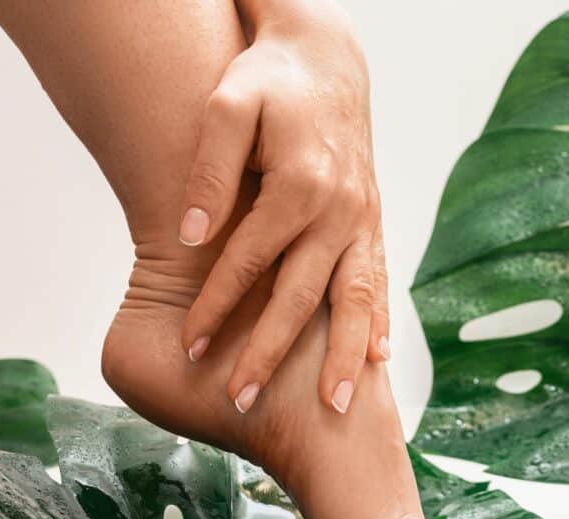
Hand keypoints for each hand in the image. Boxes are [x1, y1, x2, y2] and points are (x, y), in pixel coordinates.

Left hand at [177, 0, 388, 414]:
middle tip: (241, 401)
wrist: (328, 63)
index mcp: (301, 185)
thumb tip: (192, 236)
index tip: (188, 347)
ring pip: (354, 300)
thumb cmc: (270, 83)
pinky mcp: (374, 224)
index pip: (248, 260)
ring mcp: (364, 221)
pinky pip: (380, 281)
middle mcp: (340, 210)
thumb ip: (210, 174)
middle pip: (301, 296)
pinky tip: (376, 360)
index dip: (215, 306)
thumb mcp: (228, 108)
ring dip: (343, 356)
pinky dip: (379, 323)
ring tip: (334, 405)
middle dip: (271, 352)